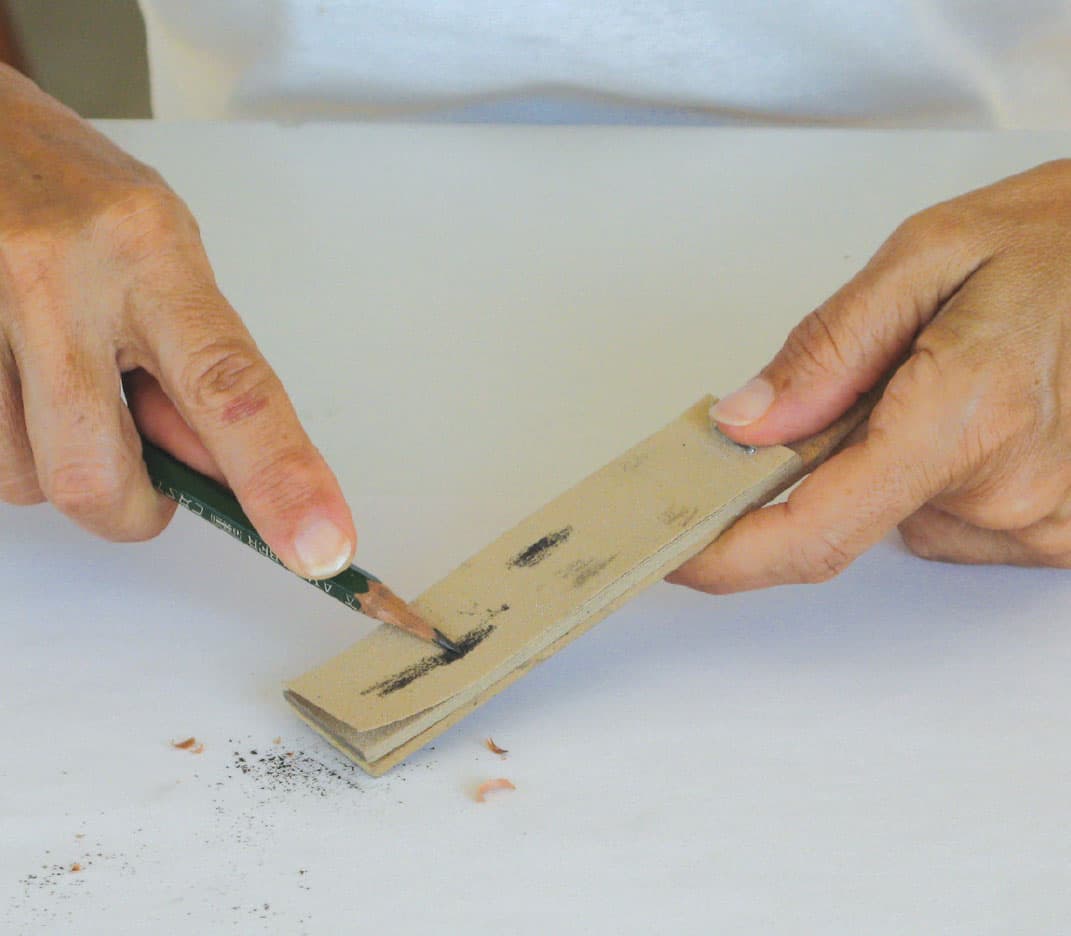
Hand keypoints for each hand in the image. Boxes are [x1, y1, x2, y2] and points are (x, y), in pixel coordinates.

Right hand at [0, 66, 355, 577]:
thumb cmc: (80, 197)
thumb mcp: (165, 261)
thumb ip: (196, 368)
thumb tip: (223, 475)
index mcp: (150, 255)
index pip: (230, 389)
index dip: (280, 478)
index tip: (322, 546)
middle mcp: (60, 277)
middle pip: (98, 472)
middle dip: (132, 510)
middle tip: (145, 484)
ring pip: (25, 479)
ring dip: (61, 469)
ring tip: (65, 390)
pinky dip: (16, 449)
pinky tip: (20, 385)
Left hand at [669, 159, 1070, 592]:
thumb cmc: (1063, 240)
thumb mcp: (929, 255)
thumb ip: (829, 349)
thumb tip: (746, 424)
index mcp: (966, 415)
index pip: (816, 528)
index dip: (732, 557)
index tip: (680, 555)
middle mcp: (1010, 490)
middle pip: (849, 514)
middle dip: (828, 458)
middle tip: (872, 375)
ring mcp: (1044, 522)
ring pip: (900, 518)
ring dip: (892, 460)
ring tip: (949, 380)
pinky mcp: (1060, 534)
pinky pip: (953, 522)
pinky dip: (939, 474)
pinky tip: (981, 413)